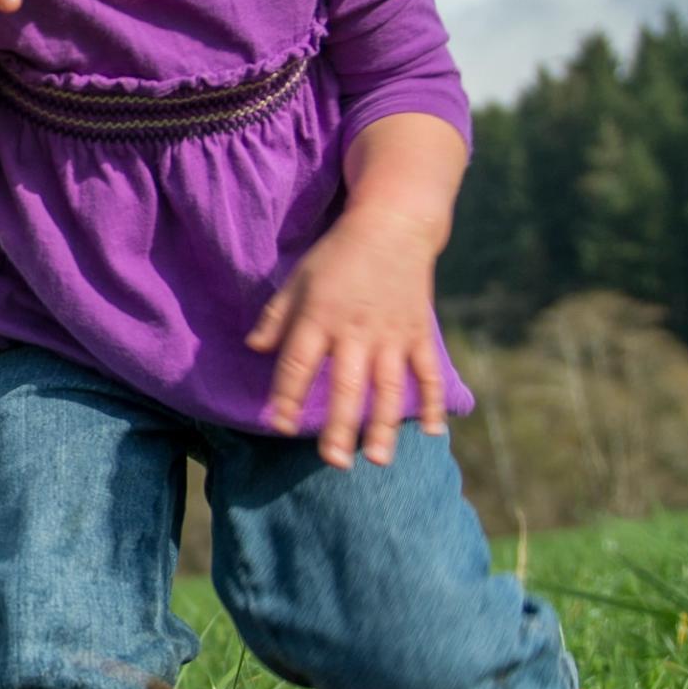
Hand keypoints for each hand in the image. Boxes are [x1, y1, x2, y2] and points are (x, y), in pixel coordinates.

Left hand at [246, 208, 451, 466]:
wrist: (392, 226)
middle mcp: (356, 331)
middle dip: (339, 426)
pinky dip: (433, 401)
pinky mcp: (418, 333)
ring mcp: (392, 335)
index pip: (298, 363)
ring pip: (388, 387)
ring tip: (376, 460)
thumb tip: (254, 349)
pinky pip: (427, 372)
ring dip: (383, 425)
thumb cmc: (336, 256)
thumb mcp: (297, 279)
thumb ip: (276, 317)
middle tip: (333, 462)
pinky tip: (431, 431)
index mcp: (320, 317)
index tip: (275, 424)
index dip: (285, 395)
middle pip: (346, 385)